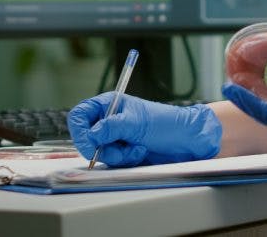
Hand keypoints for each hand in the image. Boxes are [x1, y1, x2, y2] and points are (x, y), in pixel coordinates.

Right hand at [68, 93, 220, 166]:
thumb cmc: (166, 123)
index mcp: (109, 104)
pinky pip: (113, 162)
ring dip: (117, 154)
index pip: (80, 115)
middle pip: (86, 137)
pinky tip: (139, 152)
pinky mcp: (123, 153)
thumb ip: (111, 126)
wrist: (187, 141)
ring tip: (136, 148)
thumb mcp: (137, 122)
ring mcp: (116, 138)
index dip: (80, 129)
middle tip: (115, 151)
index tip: (89, 142)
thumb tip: (92, 134)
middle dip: (100, 147)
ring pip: (99, 152)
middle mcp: (109, 120)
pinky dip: (125, 159)